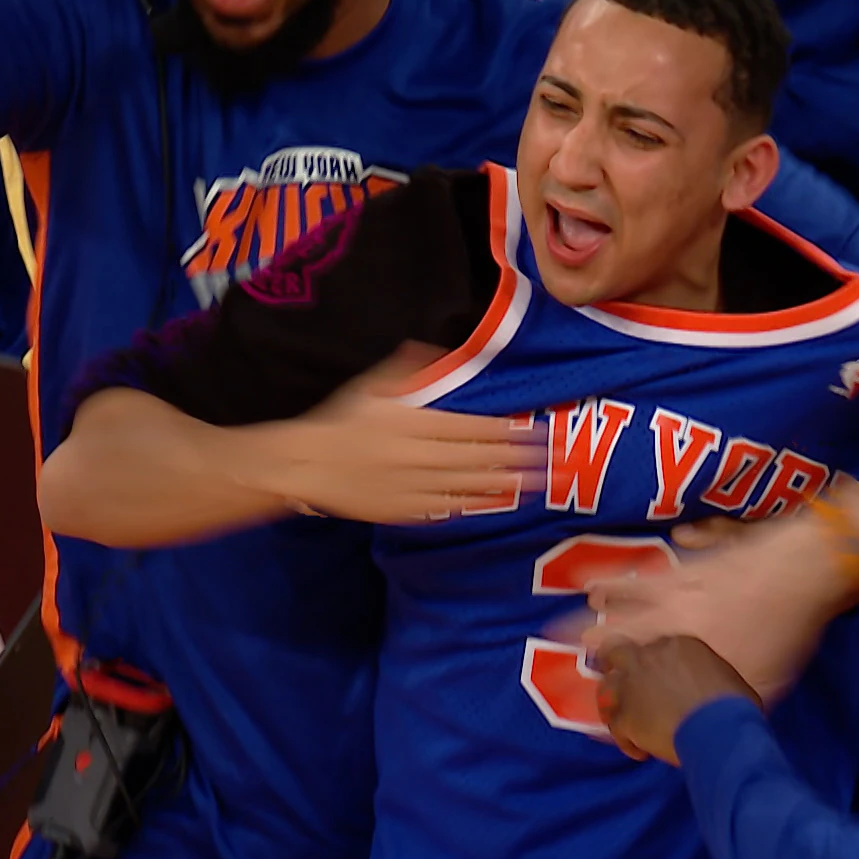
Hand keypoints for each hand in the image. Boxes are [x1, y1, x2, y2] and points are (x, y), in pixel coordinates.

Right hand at [245, 344, 544, 523]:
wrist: (306, 466)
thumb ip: (408, 368)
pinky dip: (474, 503)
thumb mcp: (372, 386)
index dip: (506, 431)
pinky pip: (447, 506)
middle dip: (518, 459)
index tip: (534, 431)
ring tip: (538, 482)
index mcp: (413, 422)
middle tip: (552, 459)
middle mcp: (418, 455)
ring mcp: (414, 485)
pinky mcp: (406, 510)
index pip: (471, 428)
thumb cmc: (340, 422)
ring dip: (505, 483)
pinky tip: (496, 500)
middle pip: (478, 458)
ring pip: (469, 485)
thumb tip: (435, 348)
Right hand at [565, 512, 855, 707]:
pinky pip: (697, 542)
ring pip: (644, 580)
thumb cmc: (779, 632)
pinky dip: (687, 540)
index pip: (627, 651)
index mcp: (678, 639)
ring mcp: (694, 573)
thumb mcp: (755, 684)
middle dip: (592, 624)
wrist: (800, 572)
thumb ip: (722, 702)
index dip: (602, 660)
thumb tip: (703, 726)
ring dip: (617, 584)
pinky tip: (681, 534)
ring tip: (594, 587)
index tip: (579, 665)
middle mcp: (676, 604)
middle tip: (566, 629)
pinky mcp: (718, 550)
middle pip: (623, 615)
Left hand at [596, 636, 761, 765]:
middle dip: (616, 664)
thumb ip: (708, 673)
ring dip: (614, 703)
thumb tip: (710, 686)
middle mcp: (648, 657)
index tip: (660, 678)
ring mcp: (632, 685)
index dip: (653, 663)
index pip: (654, 647)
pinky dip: (626, 741)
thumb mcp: (726, 675)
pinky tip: (641, 752)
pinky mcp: (625, 715)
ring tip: (627, 721)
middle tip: (626, 684)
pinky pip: (615, 727)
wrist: (719, 727)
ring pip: (606, 688)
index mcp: (676, 644)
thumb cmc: (733, 703)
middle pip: (616, 650)